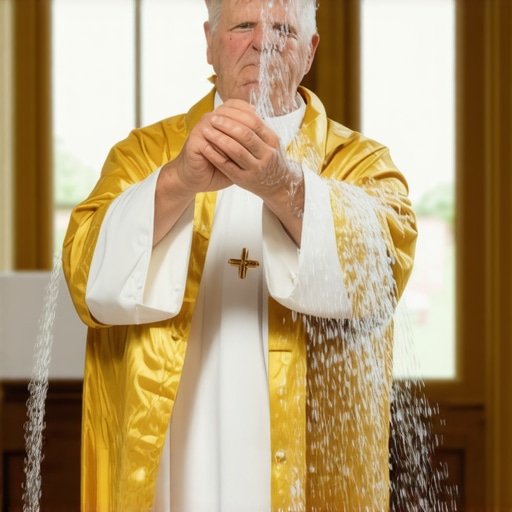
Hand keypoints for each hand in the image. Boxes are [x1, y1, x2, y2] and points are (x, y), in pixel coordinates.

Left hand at [200, 99, 304, 245]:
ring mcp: (256, 168)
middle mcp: (267, 155)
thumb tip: (239, 105)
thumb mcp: (269, 141)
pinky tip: (205, 148)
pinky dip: (215, 156)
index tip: (221, 110)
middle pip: (245, 134)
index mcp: (272, 141)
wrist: (277, 186)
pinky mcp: (245, 180)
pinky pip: (228, 166)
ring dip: (218, 139)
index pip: (254, 121)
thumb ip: (257, 126)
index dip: (235, 114)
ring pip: (236, 150)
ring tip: (206, 131)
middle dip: (226, 124)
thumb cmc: (269, 159)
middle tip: (212, 118)